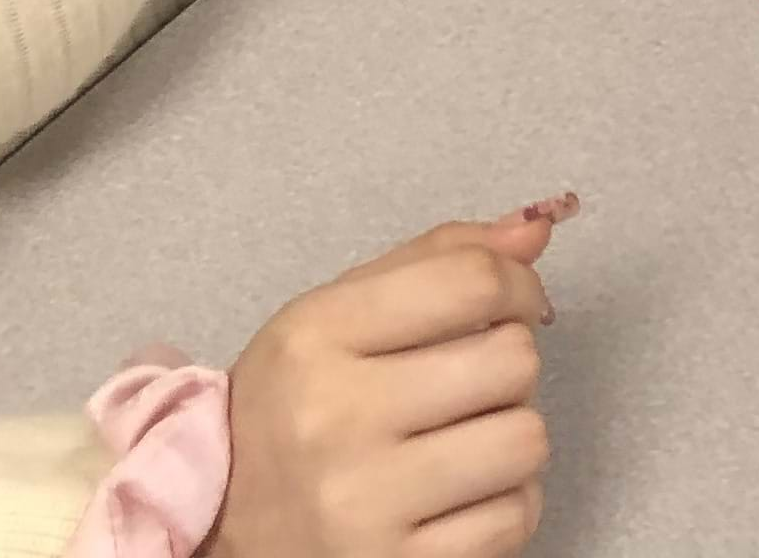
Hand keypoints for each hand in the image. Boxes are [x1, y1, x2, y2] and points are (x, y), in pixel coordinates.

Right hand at [206, 198, 573, 557]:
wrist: (223, 533)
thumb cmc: (291, 413)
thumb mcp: (332, 319)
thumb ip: (432, 262)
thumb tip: (534, 231)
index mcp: (315, 337)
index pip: (469, 281)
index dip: (518, 285)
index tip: (514, 302)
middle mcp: (335, 417)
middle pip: (512, 360)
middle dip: (509, 365)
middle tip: (471, 383)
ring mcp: (365, 503)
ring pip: (525, 440)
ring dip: (511, 437)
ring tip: (465, 440)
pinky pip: (515, 517)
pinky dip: (505, 504)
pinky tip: (459, 497)